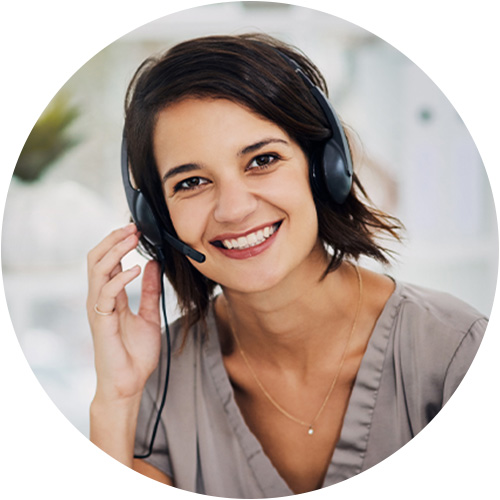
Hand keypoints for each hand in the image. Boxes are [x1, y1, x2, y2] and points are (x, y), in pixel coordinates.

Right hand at [87, 223, 161, 403]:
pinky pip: (107, 292)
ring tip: (133, 238)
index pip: (108, 261)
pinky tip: (137, 268)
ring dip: (115, 250)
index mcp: (111, 296)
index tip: (138, 230)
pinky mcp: (101, 320)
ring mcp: (99, 309)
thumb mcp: (149, 314)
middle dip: (114, 240)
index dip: (120, 243)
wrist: (129, 382)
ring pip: (98, 269)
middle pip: (97, 259)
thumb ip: (149, 290)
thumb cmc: (135, 353)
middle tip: (134, 227)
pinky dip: (121, 277)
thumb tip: (152, 264)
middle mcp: (101, 299)